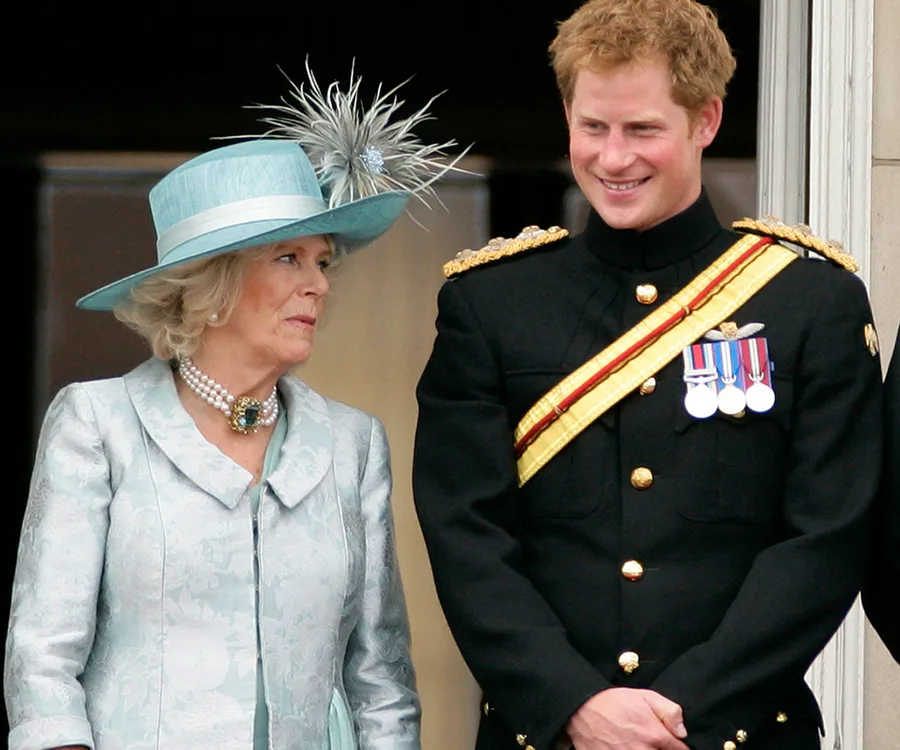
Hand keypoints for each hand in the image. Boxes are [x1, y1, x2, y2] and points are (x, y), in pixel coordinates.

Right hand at [565, 688, 689, 749]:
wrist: (582, 709)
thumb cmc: (614, 702)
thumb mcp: (645, 696)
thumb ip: (669, 711)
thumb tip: (683, 732)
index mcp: (655, 735)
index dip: (679, 747)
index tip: (673, 744)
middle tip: (653, 743)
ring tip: (640, 745)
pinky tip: (626, 748)